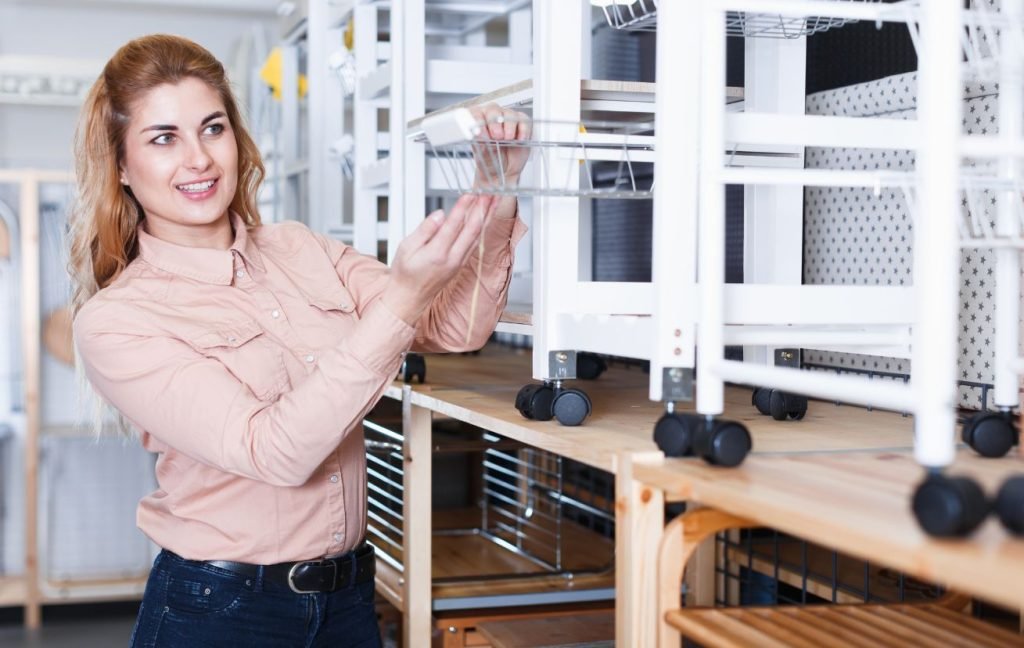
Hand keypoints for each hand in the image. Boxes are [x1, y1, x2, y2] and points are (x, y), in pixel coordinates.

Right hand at [381, 194, 494, 324]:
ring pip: (477, 236)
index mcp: (437, 253)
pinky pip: (474, 243)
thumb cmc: (404, 273)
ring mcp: (458, 262)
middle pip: (472, 229)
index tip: (471, 194)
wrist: (409, 298)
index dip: (464, 207)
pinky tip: (484, 219)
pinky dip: (481, 228)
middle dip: (482, 209)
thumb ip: (424, 230)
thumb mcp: (406, 247)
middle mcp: (452, 259)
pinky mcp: (460, 264)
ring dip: (486, 217)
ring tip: (493, 201)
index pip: (454, 225)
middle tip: (490, 192)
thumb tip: (439, 215)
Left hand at [468, 103, 531, 189]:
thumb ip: (480, 144)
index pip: (475, 114)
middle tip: (497, 136)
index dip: (476, 121)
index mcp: (477, 121)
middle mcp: (491, 117)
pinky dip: (523, 130)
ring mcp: (507, 118)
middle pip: (493, 110)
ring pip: (509, 114)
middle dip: (495, 123)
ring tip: (508, 139)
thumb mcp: (482, 155)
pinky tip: (520, 139)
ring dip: (509, 126)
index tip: (479, 133)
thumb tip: (479, 135)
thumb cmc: (489, 159)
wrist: (503, 170)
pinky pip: (523, 120)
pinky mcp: (521, 123)